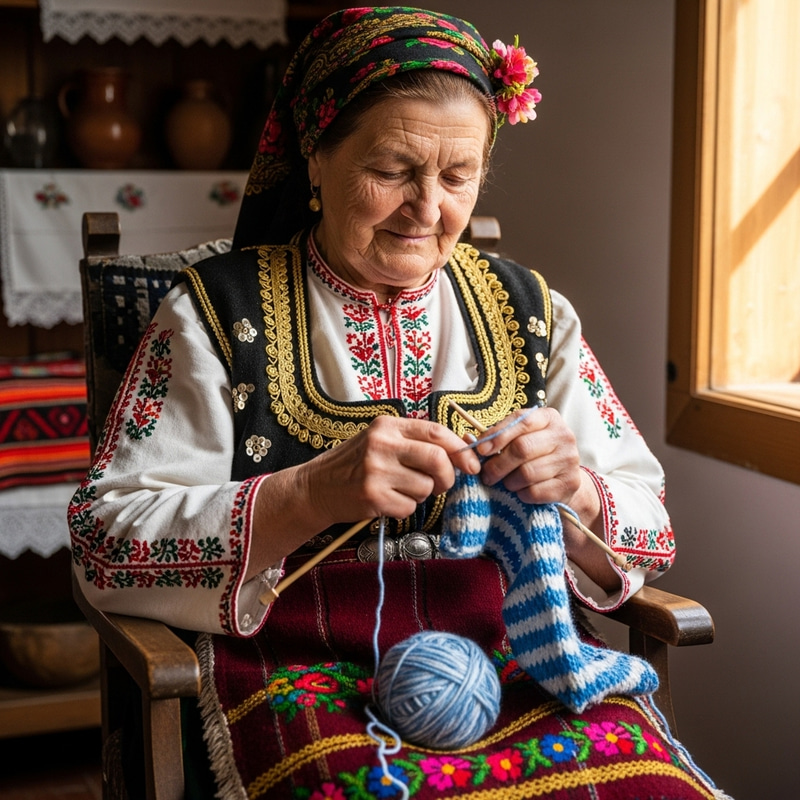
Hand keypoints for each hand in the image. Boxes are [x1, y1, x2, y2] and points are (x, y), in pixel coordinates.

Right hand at [299, 415, 480, 525]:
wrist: (316, 487)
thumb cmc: (354, 464)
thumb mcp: (380, 441)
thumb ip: (414, 443)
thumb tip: (461, 455)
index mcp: (387, 425)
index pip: (436, 432)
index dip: (460, 450)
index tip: (471, 465)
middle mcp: (381, 444)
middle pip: (437, 460)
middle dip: (447, 477)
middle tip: (440, 484)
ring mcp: (375, 471)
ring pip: (425, 488)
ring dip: (421, 495)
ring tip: (399, 489)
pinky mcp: (372, 496)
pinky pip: (409, 507)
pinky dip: (404, 508)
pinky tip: (386, 501)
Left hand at [474, 407, 582, 506]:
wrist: (563, 479)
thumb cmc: (533, 455)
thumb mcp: (517, 439)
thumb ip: (495, 437)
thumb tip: (467, 440)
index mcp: (548, 417)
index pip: (521, 421)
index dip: (497, 436)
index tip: (480, 450)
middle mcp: (564, 435)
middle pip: (522, 448)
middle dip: (498, 464)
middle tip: (486, 475)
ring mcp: (569, 459)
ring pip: (527, 473)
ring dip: (509, 481)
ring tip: (506, 482)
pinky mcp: (570, 483)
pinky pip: (535, 492)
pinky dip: (522, 495)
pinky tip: (521, 491)